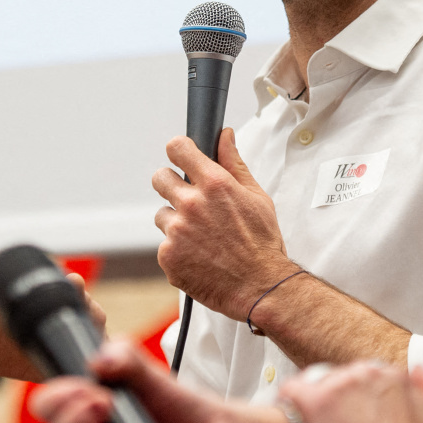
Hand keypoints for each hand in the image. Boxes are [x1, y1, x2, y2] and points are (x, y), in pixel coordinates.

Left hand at [153, 128, 297, 317]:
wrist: (261, 286)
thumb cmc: (262, 242)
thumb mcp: (256, 196)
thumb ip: (234, 163)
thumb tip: (224, 136)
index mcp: (214, 185)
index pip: (178, 149)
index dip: (179, 151)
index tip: (181, 157)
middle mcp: (191, 205)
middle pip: (160, 178)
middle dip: (172, 185)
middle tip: (189, 200)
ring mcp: (176, 232)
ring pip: (162, 215)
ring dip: (176, 222)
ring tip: (202, 237)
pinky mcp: (168, 257)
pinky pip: (165, 245)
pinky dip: (178, 250)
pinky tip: (200, 256)